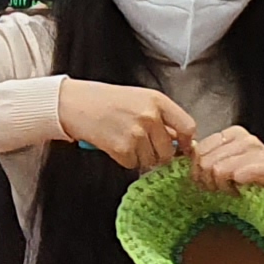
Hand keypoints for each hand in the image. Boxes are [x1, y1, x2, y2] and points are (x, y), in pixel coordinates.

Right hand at [59, 79, 198, 171]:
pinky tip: (114, 144)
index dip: (186, 141)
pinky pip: (132, 165)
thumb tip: (181, 141)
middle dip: (158, 154)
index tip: (181, 146)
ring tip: (124, 139)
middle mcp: (150, 116)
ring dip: (140, 157)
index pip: (187, 126)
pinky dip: (124, 160)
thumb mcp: (140, 99)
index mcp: (158, 101)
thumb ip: (162, 118)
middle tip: (142, 144)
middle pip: (169, 151)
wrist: (76, 104)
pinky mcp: (122, 148)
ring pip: (151, 161)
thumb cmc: (107, 100)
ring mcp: (136, 133)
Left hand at [191, 124, 263, 206]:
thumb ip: (208, 158)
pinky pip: (239, 175)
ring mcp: (256, 150)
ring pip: (219, 169)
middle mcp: (244, 137)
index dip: (198, 171)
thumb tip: (184, 157)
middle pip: (206, 161)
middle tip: (221, 189)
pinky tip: (242, 191)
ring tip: (233, 190)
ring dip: (223, 187)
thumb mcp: (227, 165)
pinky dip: (237, 186)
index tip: (208, 183)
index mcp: (231, 134)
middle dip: (209, 181)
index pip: (199, 150)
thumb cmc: (254, 179)